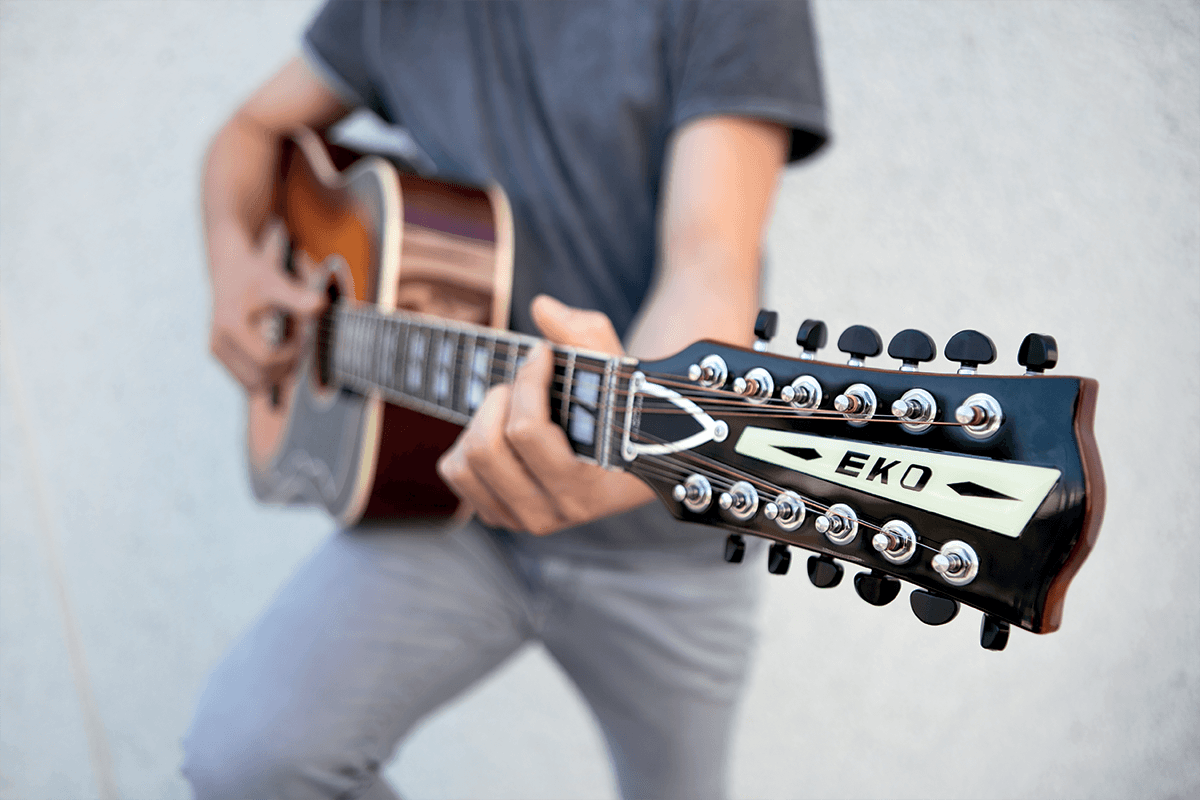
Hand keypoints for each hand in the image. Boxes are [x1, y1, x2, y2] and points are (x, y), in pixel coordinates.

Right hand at [207, 221, 325, 392]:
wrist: (231, 269)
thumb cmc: (255, 275)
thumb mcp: (276, 282)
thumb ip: (297, 297)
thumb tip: (320, 304)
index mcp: (231, 327)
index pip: (266, 360)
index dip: (290, 356)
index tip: (301, 340)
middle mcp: (219, 343)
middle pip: (260, 376)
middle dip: (284, 367)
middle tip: (297, 345)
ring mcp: (217, 352)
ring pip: (253, 383)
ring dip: (275, 373)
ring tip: (286, 347)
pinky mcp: (219, 356)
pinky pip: (246, 379)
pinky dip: (265, 372)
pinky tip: (275, 353)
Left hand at [436, 295, 654, 534]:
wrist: (623, 461)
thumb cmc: (618, 410)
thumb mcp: (616, 371)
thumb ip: (587, 336)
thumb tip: (542, 306)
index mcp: (589, 485)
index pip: (527, 432)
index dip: (527, 381)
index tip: (542, 353)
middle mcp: (555, 512)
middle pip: (486, 448)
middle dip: (499, 399)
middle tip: (519, 384)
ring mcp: (525, 519)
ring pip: (466, 462)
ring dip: (482, 421)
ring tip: (510, 408)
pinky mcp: (501, 516)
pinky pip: (455, 474)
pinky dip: (467, 444)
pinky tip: (500, 434)